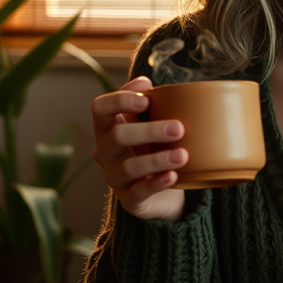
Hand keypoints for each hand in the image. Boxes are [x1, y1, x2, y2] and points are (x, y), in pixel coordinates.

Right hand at [92, 76, 187, 221]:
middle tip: (179, 128)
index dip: (119, 101)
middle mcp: (105, 152)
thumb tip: (145, 81)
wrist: (162, 189)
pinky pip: (138, 193)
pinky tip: (173, 176)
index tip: (145, 101)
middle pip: (117, 136)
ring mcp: (114, 177)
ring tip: (183, 155)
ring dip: (158, 159)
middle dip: (149, 131)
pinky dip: (156, 184)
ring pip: (128, 167)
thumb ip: (147, 100)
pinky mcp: (129, 200)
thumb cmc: (154, 147)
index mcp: (108, 127)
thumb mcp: (150, 122)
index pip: (100, 108)